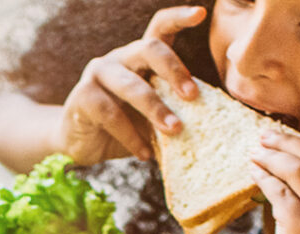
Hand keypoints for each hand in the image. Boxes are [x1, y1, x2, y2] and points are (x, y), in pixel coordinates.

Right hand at [55, 5, 205, 163]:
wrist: (86, 145)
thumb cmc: (131, 128)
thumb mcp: (157, 119)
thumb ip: (178, 114)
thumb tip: (217, 128)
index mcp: (142, 60)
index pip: (160, 30)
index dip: (178, 18)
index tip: (200, 13)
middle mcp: (120, 59)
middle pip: (148, 49)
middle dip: (173, 71)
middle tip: (193, 97)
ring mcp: (99, 74)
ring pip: (130, 84)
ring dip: (155, 109)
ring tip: (175, 131)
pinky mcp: (82, 97)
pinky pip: (110, 114)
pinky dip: (131, 136)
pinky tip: (144, 154)